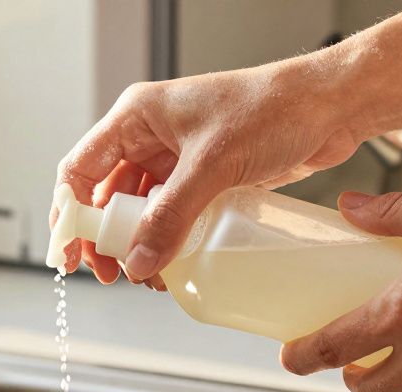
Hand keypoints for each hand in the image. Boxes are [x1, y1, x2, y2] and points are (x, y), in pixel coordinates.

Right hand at [51, 58, 363, 284]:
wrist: (331, 107)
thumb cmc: (274, 108)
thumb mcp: (213, 164)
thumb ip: (172, 216)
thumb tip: (139, 261)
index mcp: (138, 116)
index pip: (82, 169)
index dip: (70, 214)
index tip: (71, 254)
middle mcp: (152, 135)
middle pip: (107, 194)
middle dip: (105, 237)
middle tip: (111, 273)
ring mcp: (179, 157)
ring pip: (140, 208)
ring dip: (138, 243)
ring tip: (147, 274)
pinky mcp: (205, 176)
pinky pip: (173, 214)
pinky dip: (168, 239)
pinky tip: (175, 262)